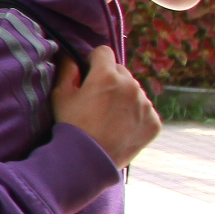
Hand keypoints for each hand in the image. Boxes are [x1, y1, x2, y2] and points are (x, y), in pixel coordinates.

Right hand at [53, 44, 159, 165]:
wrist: (88, 161)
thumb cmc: (71, 126)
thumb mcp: (60, 96)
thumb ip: (67, 71)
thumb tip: (71, 56)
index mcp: (107, 75)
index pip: (103, 52)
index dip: (93, 62)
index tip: (88, 75)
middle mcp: (131, 85)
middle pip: (121, 71)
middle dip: (110, 80)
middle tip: (97, 100)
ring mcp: (146, 104)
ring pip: (134, 91)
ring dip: (124, 98)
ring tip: (109, 118)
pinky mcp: (154, 122)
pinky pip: (144, 111)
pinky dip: (134, 116)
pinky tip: (120, 128)